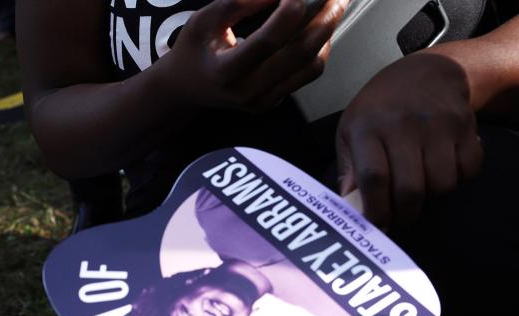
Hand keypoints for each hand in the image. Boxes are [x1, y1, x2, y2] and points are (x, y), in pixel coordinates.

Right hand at [166, 0, 346, 111]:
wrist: (186, 88)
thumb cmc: (194, 49)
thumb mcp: (205, 19)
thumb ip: (239, 2)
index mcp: (225, 71)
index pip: (267, 41)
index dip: (289, 11)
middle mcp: (246, 92)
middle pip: (299, 54)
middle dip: (324, 17)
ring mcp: (262, 101)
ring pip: (312, 65)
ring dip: (327, 32)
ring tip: (332, 5)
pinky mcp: (273, 102)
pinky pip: (307, 74)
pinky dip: (319, 47)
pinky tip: (317, 27)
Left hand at [336, 52, 482, 230]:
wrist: (426, 72)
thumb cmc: (379, 109)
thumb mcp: (350, 130)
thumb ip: (348, 168)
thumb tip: (348, 204)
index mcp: (368, 128)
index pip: (373, 177)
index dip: (375, 209)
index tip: (376, 226)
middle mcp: (404, 125)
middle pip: (409, 188)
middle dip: (404, 214)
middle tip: (399, 218)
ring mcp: (438, 125)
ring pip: (441, 183)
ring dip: (431, 197)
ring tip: (419, 189)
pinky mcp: (465, 126)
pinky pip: (468, 169)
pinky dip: (458, 179)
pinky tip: (442, 170)